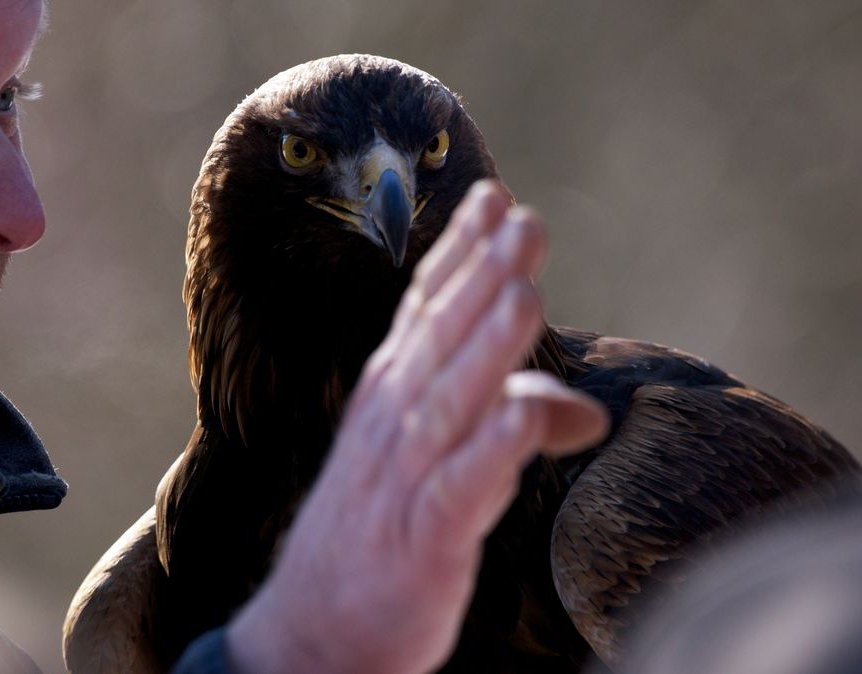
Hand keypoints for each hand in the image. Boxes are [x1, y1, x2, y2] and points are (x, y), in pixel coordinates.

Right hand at [226, 181, 608, 673]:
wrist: (313, 629)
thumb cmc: (381, 529)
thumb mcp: (438, 462)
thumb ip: (508, 424)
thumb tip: (588, 414)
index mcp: (392, 397)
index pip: (426, 312)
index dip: (460, 255)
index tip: (493, 198)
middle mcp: (395, 425)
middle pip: (440, 340)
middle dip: (481, 275)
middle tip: (519, 217)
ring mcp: (404, 480)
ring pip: (448, 401)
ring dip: (484, 346)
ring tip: (522, 290)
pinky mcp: (421, 541)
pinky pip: (457, 491)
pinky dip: (487, 451)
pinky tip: (518, 415)